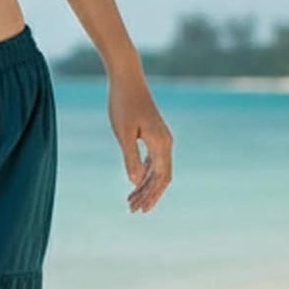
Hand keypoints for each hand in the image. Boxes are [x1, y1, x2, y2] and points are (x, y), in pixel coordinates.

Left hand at [109, 74, 172, 212]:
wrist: (127, 78)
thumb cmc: (122, 104)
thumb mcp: (123, 133)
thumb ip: (130, 157)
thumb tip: (136, 181)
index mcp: (161, 144)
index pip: (161, 178)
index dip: (152, 195)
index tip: (141, 209)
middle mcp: (166, 142)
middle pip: (161, 177)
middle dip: (148, 195)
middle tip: (133, 210)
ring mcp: (161, 138)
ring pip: (157, 169)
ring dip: (145, 185)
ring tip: (131, 200)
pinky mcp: (154, 133)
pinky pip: (153, 159)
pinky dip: (145, 173)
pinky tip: (135, 181)